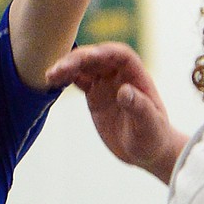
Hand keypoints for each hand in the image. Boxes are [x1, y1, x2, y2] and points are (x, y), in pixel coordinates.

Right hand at [46, 42, 185, 182]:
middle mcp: (120, 75)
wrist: (146, 151)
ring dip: (67, 67)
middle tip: (60, 69)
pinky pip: (78, 80)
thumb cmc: (153, 138)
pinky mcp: (94, 94)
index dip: (104, 52)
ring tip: (50, 75)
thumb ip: (138, 107)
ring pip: (84, 66)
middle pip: (97, 57)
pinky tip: (51, 81)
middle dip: (78, 59)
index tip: (88, 57)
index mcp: (137, 76)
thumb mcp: (149, 125)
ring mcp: (106, 83)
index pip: (121, 55)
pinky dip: (64, 78)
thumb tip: (123, 90)